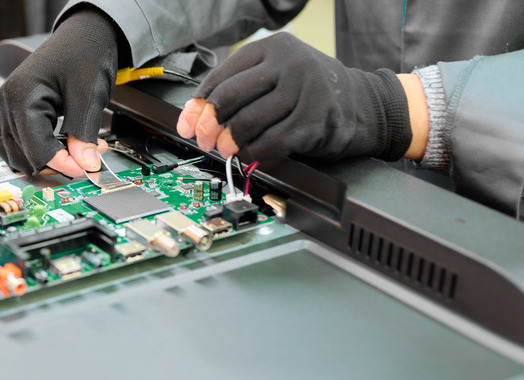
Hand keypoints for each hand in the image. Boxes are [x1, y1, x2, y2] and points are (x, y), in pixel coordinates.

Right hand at [0, 8, 118, 177]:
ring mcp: (8, 107)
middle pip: (22, 155)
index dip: (63, 164)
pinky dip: (33, 152)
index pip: (35, 148)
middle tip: (85, 161)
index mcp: (21, 95)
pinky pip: (15, 143)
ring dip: (42, 162)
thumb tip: (85, 164)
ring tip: (71, 155)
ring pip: (14, 153)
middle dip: (55, 163)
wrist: (85, 34)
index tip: (87, 168)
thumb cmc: (84, 53)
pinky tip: (55, 150)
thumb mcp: (88, 95)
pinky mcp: (15, 111)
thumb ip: (84, 133)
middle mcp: (8, 102)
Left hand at [177, 32, 411, 161]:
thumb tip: (195, 116)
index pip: (222, 76)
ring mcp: (304, 91)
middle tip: (203, 140)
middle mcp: (288, 64)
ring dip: (229, 142)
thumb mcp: (278, 77)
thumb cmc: (312, 92)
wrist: (366, 105)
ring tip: (226, 150)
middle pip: (230, 98)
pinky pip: (271, 143)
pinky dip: (253, 154)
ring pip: (248, 122)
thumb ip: (242, 89)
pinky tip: (249, 156)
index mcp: (272, 48)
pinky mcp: (315, 120)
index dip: (199, 105)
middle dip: (209, 125)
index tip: (188, 124)